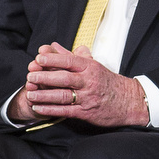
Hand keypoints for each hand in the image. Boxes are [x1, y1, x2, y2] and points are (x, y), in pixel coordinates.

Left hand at [14, 43, 149, 127]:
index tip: (38, 58)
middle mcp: (88, 81)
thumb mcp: (92, 65)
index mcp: (90, 67)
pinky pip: (66, 111)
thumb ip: (70, 55)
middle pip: (64, 78)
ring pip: (63, 95)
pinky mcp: (86, 112)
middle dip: (45, 77)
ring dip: (45, 95)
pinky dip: (51, 110)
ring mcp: (87, 97)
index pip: (70, 61)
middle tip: (30, 76)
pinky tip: (38, 108)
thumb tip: (52, 45)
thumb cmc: (107, 81)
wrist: (128, 101)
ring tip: (30, 94)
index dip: (53, 59)